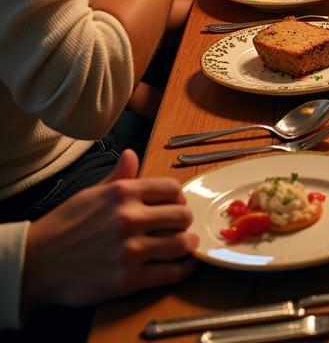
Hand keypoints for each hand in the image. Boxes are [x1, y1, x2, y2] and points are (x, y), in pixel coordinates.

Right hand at [21, 150, 196, 310]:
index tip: (176, 206)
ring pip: (181, 244)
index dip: (179, 198)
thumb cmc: (64, 226)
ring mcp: (130, 250)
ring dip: (188, 245)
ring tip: (186, 246)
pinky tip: (182, 266)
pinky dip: (182, 270)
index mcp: (124, 193)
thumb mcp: (91, 193)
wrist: (35, 263)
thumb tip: (132, 154)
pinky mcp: (128, 279)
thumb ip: (118, 176)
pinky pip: (170, 273)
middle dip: (185, 222)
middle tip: (182, 228)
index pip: (172, 188)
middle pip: (182, 215)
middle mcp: (130, 218)